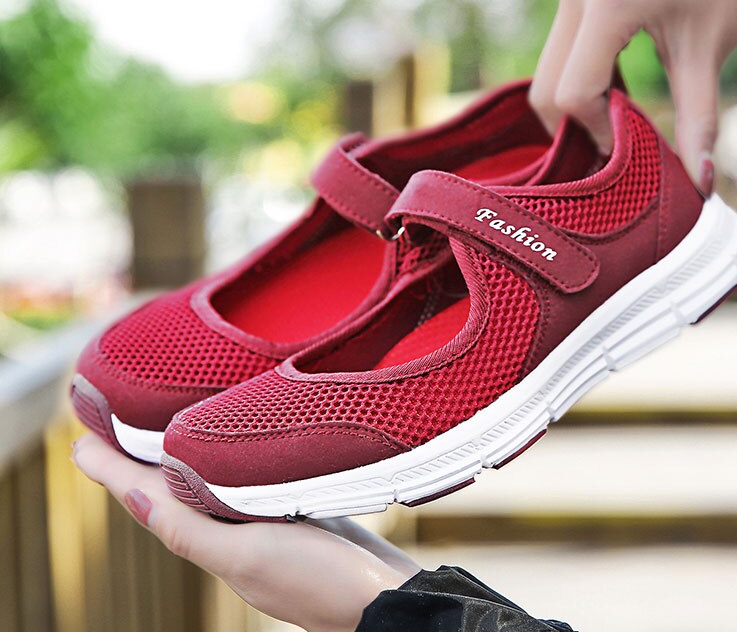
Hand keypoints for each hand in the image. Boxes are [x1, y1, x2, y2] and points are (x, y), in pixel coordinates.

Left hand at [72, 434, 419, 631]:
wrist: (383, 595)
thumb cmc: (319, 579)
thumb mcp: (247, 557)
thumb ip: (192, 529)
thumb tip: (132, 496)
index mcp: (208, 540)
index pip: (146, 497)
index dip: (111, 468)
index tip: (80, 434)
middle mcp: (227, 529)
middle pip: (168, 486)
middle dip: (137, 452)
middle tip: (109, 414)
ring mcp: (258, 520)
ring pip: (204, 477)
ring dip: (175, 451)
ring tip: (155, 420)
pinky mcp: (290, 508)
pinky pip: (243, 476)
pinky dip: (222, 454)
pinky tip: (228, 437)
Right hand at [529, 0, 736, 193]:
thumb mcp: (709, 51)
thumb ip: (699, 120)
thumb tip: (701, 186)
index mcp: (609, 2)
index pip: (573, 93)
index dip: (596, 131)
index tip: (628, 145)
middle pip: (545, 89)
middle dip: (574, 126)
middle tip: (614, 144)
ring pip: (545, 73)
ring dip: (573, 106)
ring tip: (614, 119)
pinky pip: (557, 53)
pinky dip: (575, 81)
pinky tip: (609, 91)